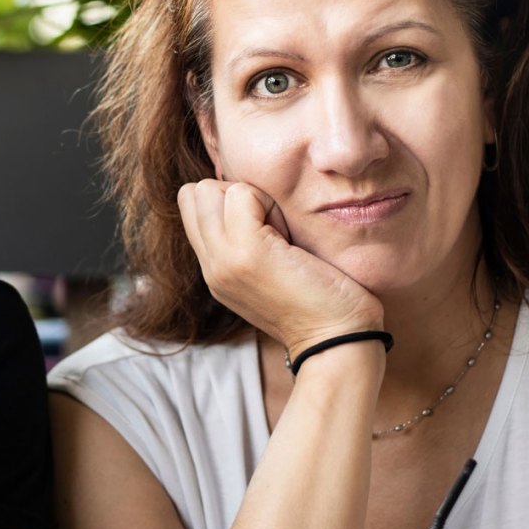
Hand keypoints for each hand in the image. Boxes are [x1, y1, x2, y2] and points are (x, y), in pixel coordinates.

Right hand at [177, 178, 382, 359]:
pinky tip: (288, 236)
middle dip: (233, 194)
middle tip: (270, 225)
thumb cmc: (319, 302)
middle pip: (194, 193)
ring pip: (209, 189)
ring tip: (278, 232)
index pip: (192, 206)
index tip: (263, 226)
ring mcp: (223, 259)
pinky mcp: (247, 252)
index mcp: (214, 269)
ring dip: (249, 197)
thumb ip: (244, 244)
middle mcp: (210, 265)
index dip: (226, 201)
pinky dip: (269, 203)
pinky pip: (241, 194)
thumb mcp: (266, 273)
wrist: (336, 339)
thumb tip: (246, 201)